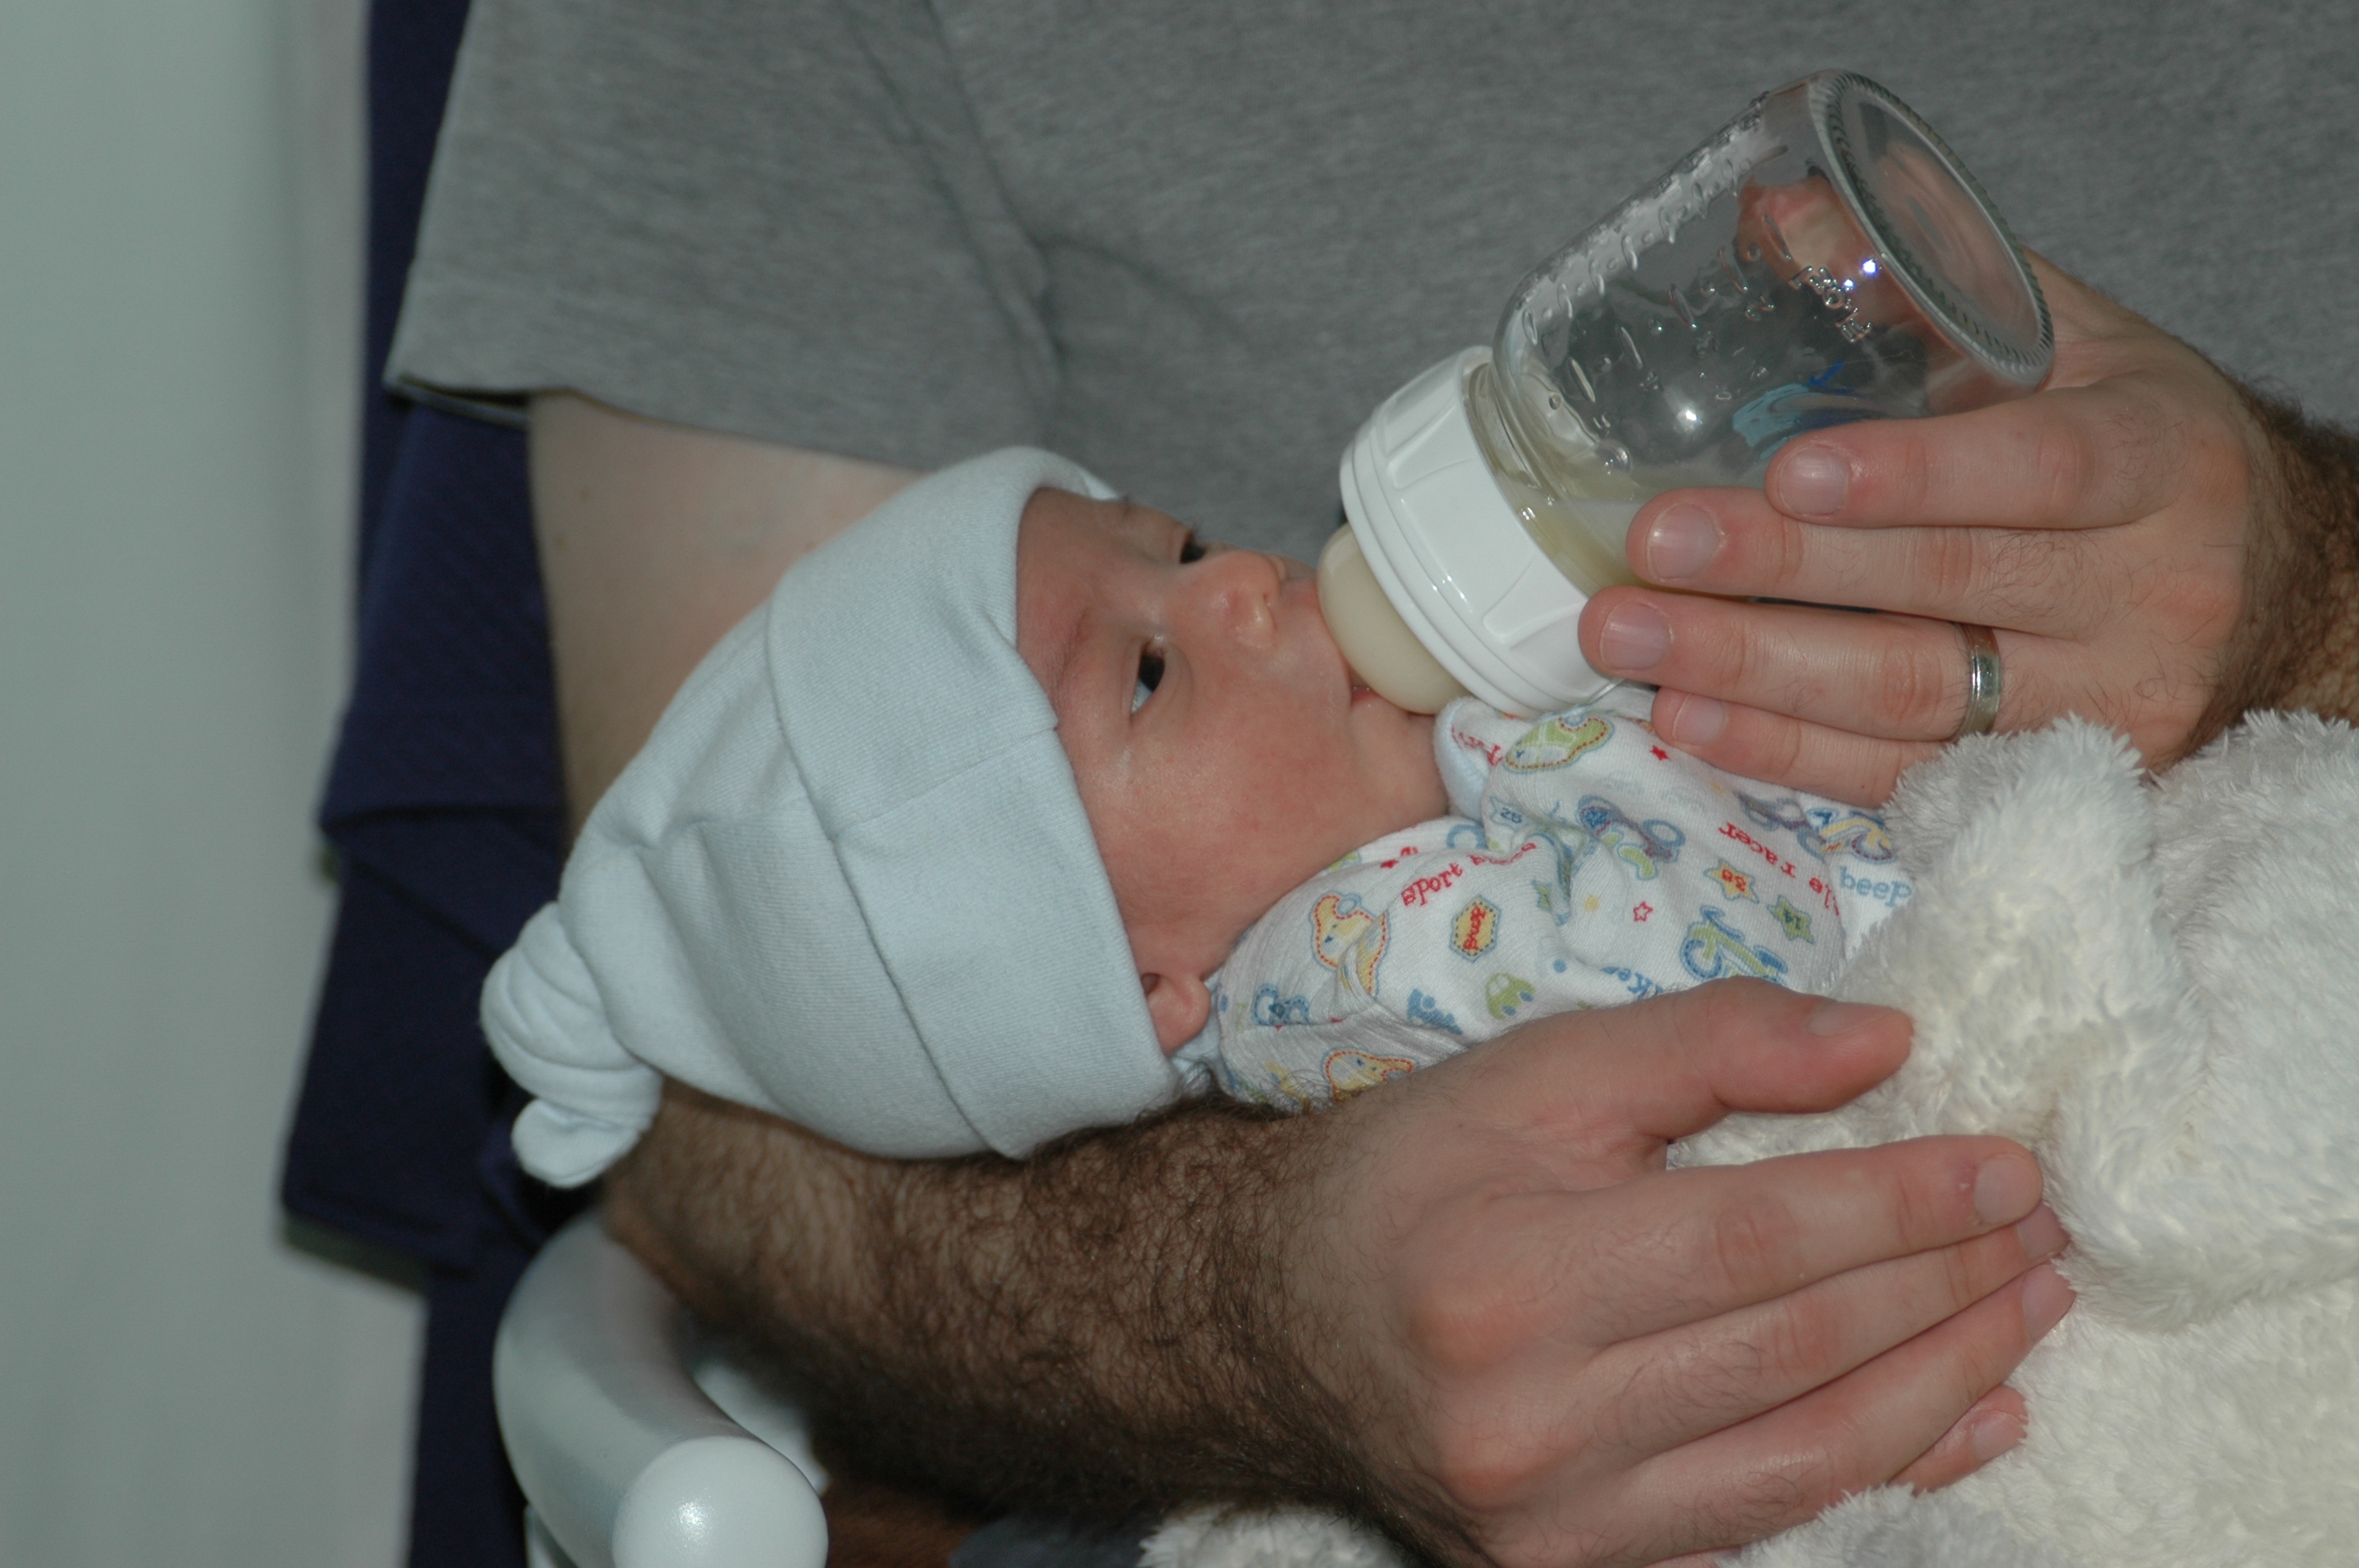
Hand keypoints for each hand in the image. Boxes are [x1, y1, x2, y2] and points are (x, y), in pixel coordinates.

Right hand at [1284, 981, 2070, 1567]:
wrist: (1272, 1320)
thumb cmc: (1411, 1176)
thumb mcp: (1533, 1072)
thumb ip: (1705, 1041)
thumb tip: (1883, 1043)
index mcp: (1507, 1277)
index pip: (1758, 1240)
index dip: (1901, 1204)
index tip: (2009, 1168)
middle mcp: (1529, 1423)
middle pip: (1798, 1353)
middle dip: (1948, 1287)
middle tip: (2042, 1231)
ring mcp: (1553, 1523)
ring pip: (1807, 1460)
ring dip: (1948, 1384)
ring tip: (2031, 1311)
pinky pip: (1768, 1529)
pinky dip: (1889, 1476)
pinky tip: (1968, 1423)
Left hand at [1575, 255, 2286, 804]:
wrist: (2271, 593)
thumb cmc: (2135, 446)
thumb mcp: (2072, 342)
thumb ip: (1932, 283)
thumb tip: (1774, 218)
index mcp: (2157, 458)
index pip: (2040, 469)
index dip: (1913, 476)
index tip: (1790, 470)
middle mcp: (2144, 590)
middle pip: (1948, 587)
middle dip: (1784, 570)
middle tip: (1652, 547)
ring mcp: (2098, 701)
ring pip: (1910, 697)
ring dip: (1753, 671)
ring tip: (1629, 639)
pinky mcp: (2044, 780)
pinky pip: (1899, 777)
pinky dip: (1783, 751)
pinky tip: (1685, 715)